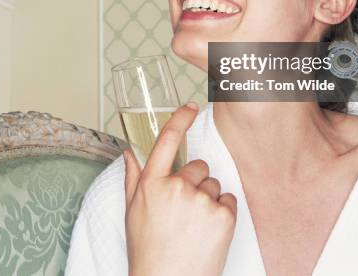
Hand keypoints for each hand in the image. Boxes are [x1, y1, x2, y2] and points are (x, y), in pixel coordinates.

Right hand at [124, 104, 236, 275]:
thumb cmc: (148, 250)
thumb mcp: (132, 212)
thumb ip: (132, 177)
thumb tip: (129, 151)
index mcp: (152, 183)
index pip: (168, 140)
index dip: (181, 118)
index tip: (191, 106)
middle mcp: (176, 187)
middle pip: (198, 167)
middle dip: (195, 182)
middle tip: (185, 210)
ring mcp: (200, 201)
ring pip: (214, 184)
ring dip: (209, 199)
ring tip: (195, 225)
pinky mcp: (222, 216)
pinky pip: (228, 200)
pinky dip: (223, 213)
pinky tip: (208, 231)